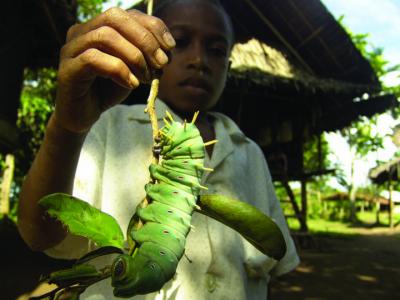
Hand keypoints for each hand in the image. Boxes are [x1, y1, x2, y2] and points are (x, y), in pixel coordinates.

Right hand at [54, 8, 175, 132]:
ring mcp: (71, 48)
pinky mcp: (67, 69)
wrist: (84, 116)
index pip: (128, 14)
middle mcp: (81, 31)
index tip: (170, 47)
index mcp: (98, 26)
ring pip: (105, 36)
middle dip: (145, 39)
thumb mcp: (133, 68)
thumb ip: (147, 55)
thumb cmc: (109, 89)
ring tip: (145, 78)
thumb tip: (168, 49)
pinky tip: (131, 85)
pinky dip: (119, 70)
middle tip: (161, 63)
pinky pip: (94, 59)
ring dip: (134, 56)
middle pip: (115, 17)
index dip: (153, 27)